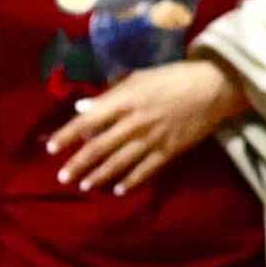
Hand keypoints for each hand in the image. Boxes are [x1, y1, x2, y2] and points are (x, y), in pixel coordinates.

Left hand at [56, 59, 248, 193]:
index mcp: (124, 101)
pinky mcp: (170, 149)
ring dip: (99, 176)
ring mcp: (153, 138)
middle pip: (99, 147)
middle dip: (78, 164)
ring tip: (85, 186)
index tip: (50, 148)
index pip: (86, 122)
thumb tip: (81, 109)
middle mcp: (134, 122)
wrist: (215, 87)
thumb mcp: (138, 78)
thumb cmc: (174, 77)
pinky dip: (132, 181)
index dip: (66, 136)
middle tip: (62, 177)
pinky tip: (119, 189)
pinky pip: (146, 169)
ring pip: (119, 162)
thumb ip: (109, 95)